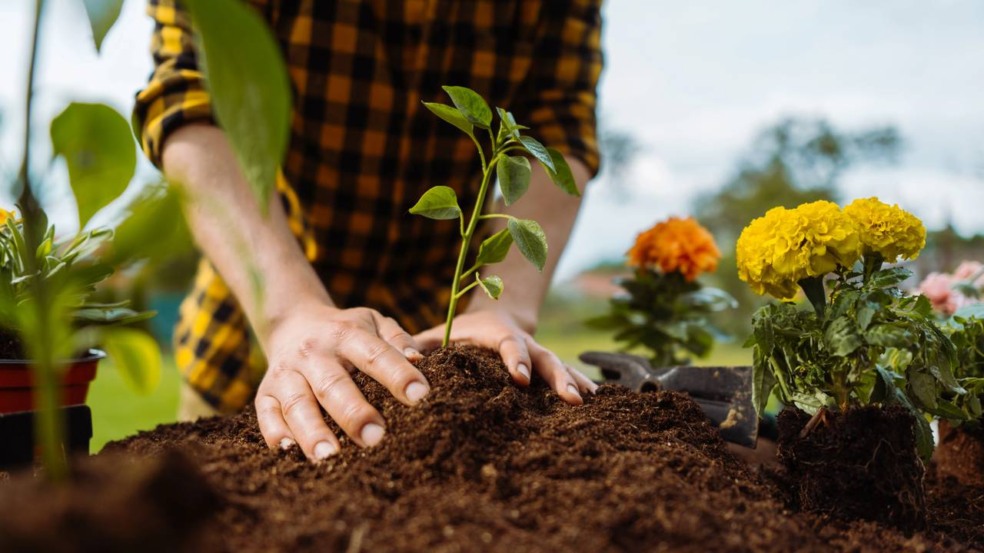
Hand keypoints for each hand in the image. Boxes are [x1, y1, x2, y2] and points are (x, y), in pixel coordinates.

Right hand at [254, 303, 429, 460]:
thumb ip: (397, 339)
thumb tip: (419, 360)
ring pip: (297, 404)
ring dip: (313, 431)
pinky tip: (290, 453)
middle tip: (375, 438)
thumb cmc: (347, 332)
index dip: (398, 374)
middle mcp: (313, 353)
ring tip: (330, 457)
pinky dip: (276, 435)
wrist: (294, 324)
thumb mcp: (373, 323)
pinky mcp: (265, 394)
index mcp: (346, 334)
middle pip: (332, 384)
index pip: (375, 354)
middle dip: (353, 412)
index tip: (420, 396)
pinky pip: (266, 416)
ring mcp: (286, 374)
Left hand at [413, 308, 596, 403]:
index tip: (519, 378)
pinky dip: (580, 384)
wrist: (492, 316)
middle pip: (544, 357)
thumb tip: (405, 362)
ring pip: (559, 365)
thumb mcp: (439, 335)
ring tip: (588, 401)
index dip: (515, 359)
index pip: (508, 343)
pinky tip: (597, 402)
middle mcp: (523, 342)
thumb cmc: (457, 332)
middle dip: (558, 376)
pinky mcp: (546, 367)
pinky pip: (565, 374)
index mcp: (496, 332)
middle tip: (570, 398)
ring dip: (573, 381)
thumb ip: (420, 347)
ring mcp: (538, 354)